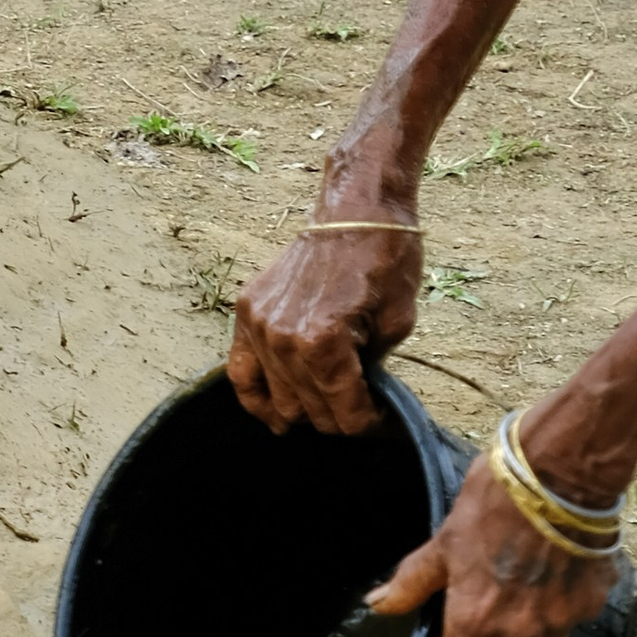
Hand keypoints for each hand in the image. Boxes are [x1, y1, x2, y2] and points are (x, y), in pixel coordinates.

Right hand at [228, 215, 421, 434]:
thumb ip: (373, 370)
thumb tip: (362, 400)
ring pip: (278, 399)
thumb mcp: (397, 324)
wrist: (355, 215)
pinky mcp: (246, 312)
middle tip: (358, 406)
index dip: (369, 422)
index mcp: (324, 342)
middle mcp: (284, 339)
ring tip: (327, 403)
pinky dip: (254, 398)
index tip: (380, 416)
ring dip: (306, 408)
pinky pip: (239, 372)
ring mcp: (259, 325)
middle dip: (340, 416)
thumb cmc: (385, 264)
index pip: (346, 414)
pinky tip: (272, 416)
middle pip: (311, 411)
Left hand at [368, 458, 616, 636]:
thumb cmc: (490, 505)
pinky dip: (563, 609)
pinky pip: (575, 622)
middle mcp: (518, 636)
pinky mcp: (592, 604)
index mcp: (474, 625)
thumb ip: (413, 581)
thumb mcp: (442, 542)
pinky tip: (554, 576)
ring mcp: (561, 623)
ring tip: (521, 603)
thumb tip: (378, 604)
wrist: (558, 477)